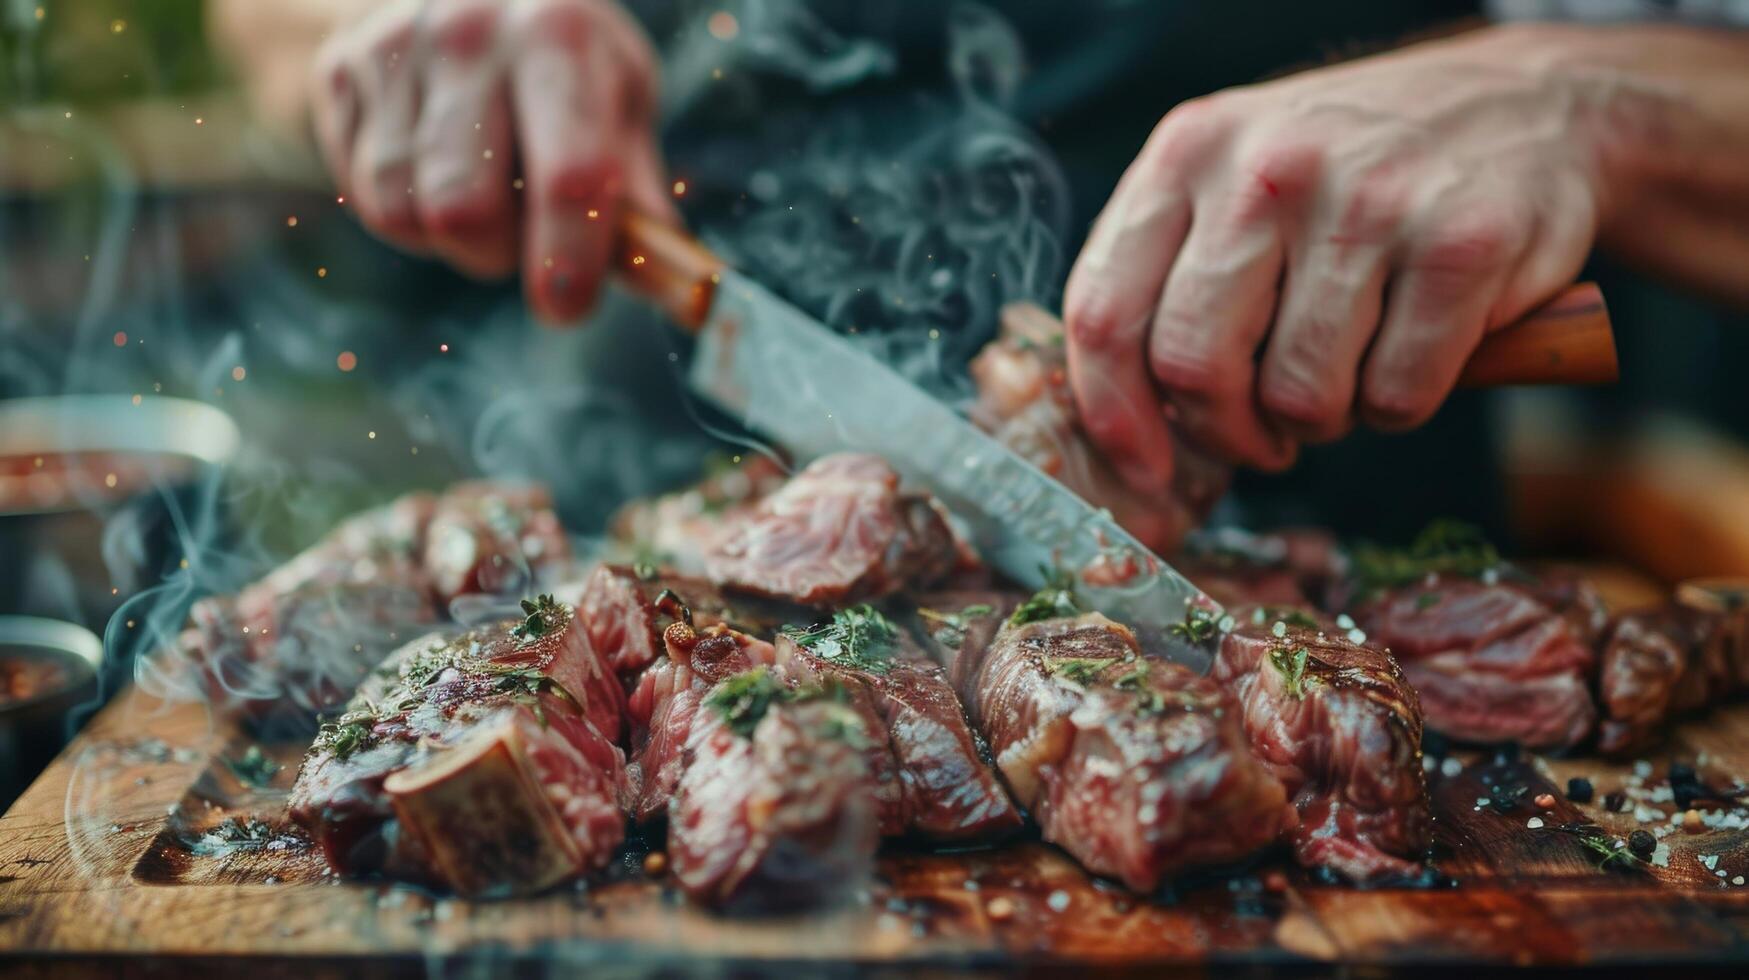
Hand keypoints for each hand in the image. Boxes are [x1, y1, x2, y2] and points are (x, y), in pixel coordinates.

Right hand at [310, 0, 675, 321]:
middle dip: (497, 255)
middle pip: (464, 212)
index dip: (568, 256)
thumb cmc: (564, 64)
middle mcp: (470, 32)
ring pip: (407, 215)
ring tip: (480, 194)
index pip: (567, 173)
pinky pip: (366, 198)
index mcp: (559, 35)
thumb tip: (677, 284)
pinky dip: (408, 215)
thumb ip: (638, 191)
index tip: (566, 305)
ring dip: (451, 240)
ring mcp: (394, 48)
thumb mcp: (619, 101)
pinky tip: (434, 173)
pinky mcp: (341, 71)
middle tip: (522, 240)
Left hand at [1063, 24, 1611, 490]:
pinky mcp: (1460, 247)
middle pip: (1194, 367)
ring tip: (1350, 370)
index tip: (1145, 467)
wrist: (1530, 104)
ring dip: (1324, 420)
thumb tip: (1127, 415)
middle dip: (1229, 433)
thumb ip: (1171, 269)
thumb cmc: (1358, 170)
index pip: (1105, 311)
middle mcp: (1267, 170)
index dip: (1115, 414)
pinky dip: (1402, 404)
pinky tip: (1417, 348)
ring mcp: (1366, 203)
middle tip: (1266, 436)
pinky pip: (1395, 395)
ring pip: (1298, 395)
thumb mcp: (1240, 175)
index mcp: (1189, 152)